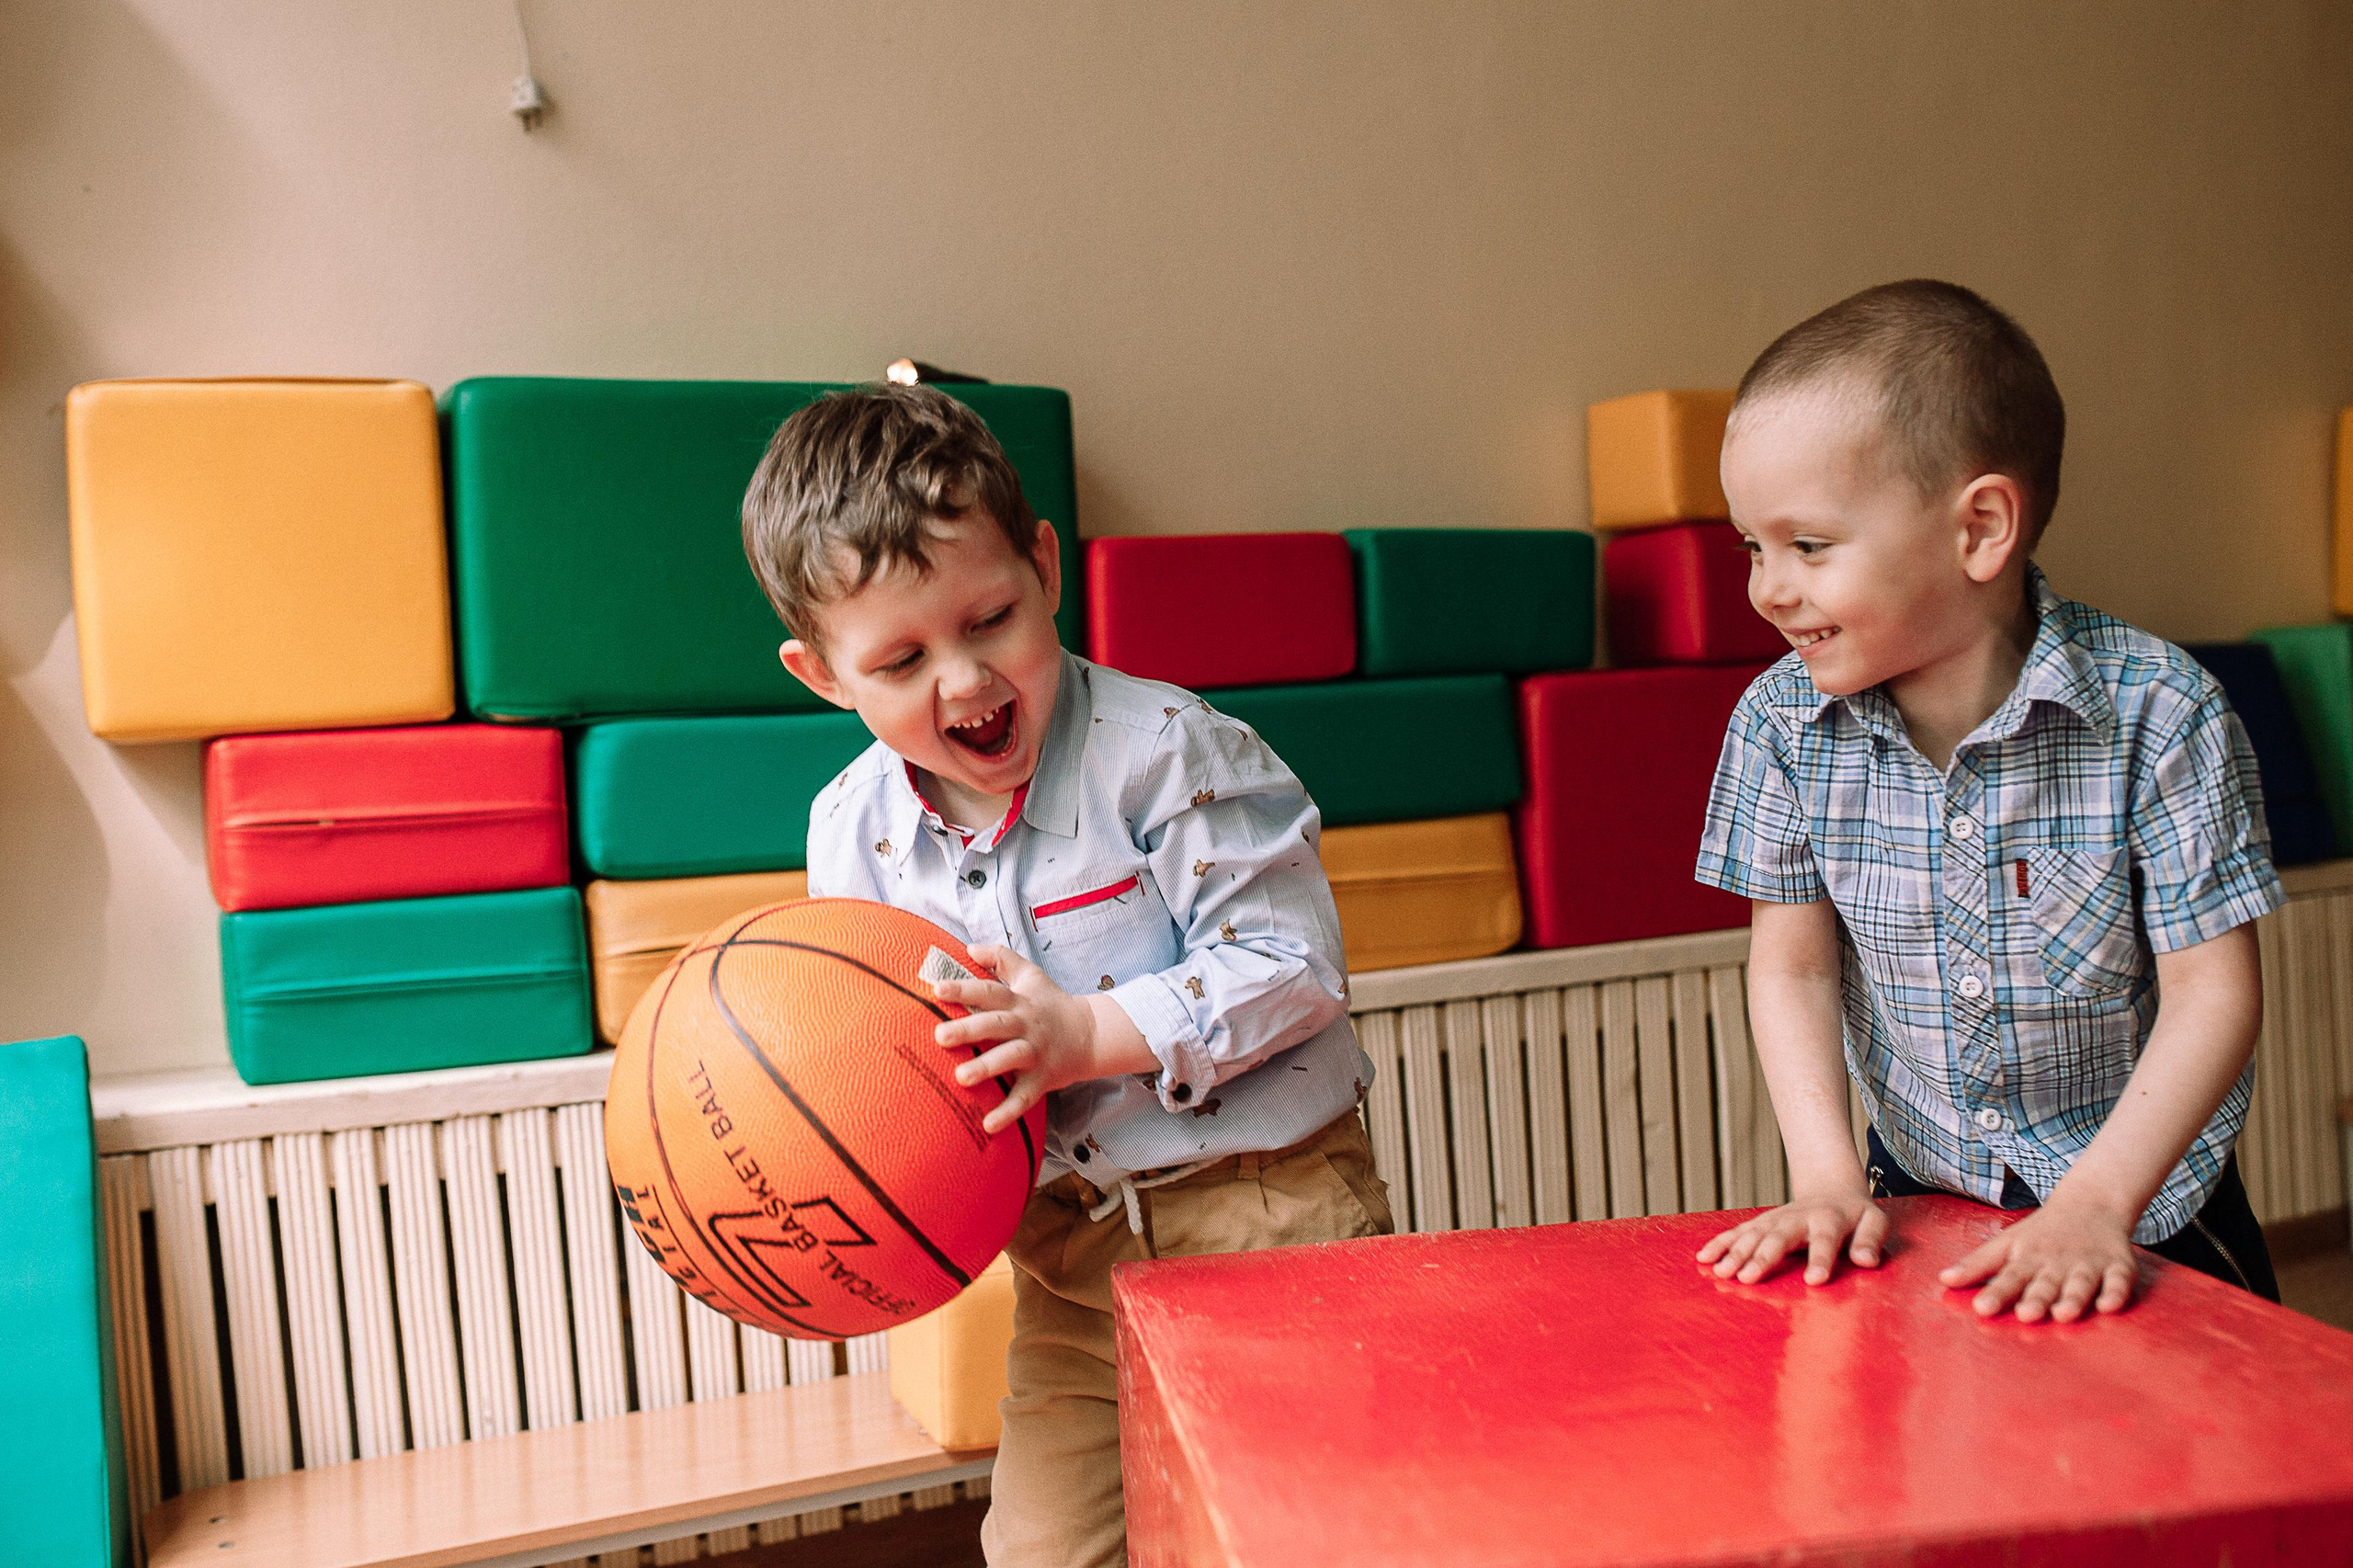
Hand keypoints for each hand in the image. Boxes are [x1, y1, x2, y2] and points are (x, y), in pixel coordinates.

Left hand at [931, 945, 1117, 1134]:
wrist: (1092, 1034)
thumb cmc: (1052, 1004)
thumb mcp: (1031, 975)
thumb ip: (1001, 959)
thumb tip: (969, 947)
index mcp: (1020, 1001)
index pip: (989, 991)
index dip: (964, 988)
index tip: (937, 988)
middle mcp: (1027, 1025)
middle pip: (996, 1024)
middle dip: (968, 1029)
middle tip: (939, 1035)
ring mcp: (1036, 1054)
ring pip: (1011, 1058)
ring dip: (987, 1067)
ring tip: (961, 1078)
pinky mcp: (1043, 1079)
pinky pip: (1025, 1098)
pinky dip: (1007, 1112)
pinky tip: (988, 1125)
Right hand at [1696, 1189, 1888, 1285]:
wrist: (1831, 1189)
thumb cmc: (1856, 1215)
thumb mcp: (1876, 1222)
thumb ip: (1871, 1240)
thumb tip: (1866, 1260)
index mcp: (1829, 1219)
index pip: (1825, 1240)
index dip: (1821, 1259)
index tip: (1815, 1280)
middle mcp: (1798, 1217)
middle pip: (1779, 1237)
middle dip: (1762, 1257)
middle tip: (1747, 1278)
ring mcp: (1776, 1219)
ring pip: (1753, 1235)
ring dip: (1735, 1253)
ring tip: (1721, 1272)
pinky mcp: (1761, 1223)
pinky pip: (1738, 1232)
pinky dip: (1720, 1243)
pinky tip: (1704, 1257)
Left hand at [1938, 1196, 2136, 1321]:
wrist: (2091, 1203)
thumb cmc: (2042, 1233)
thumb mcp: (2007, 1243)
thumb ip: (1977, 1265)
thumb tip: (1942, 1281)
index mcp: (2028, 1258)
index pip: (2009, 1276)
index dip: (1996, 1293)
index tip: (1982, 1308)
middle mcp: (2057, 1262)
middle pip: (2045, 1283)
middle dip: (2036, 1299)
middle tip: (2026, 1314)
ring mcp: (2088, 1264)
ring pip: (2080, 1283)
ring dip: (2073, 1298)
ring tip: (2063, 1314)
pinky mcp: (2118, 1266)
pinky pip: (2119, 1281)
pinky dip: (2116, 1293)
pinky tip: (2109, 1307)